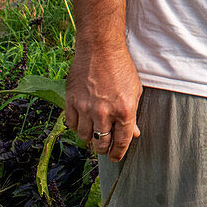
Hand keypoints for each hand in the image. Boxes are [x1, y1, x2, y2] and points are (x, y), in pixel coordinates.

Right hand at [65, 44, 142, 161]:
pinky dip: (77, 126)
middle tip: (105, 147)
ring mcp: (86, 108)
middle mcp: (104, 113)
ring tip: (94, 132)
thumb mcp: (135, 91)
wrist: (100, 49)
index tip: (116, 158)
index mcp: (124, 110)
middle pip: (101, 144)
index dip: (119, 153)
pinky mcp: (71, 101)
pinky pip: (71, 124)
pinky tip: (83, 121)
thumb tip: (134, 134)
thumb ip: (133, 115)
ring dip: (90, 138)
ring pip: (85, 137)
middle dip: (104, 149)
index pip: (121, 142)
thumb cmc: (121, 67)